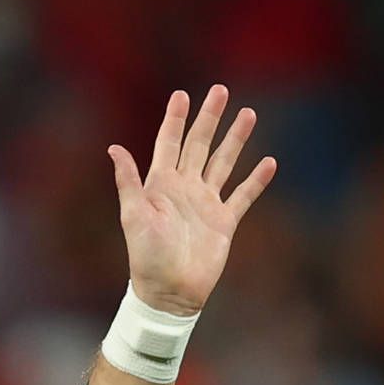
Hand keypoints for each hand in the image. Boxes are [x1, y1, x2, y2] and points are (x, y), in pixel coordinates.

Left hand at [110, 85, 275, 314]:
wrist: (169, 293)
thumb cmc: (146, 257)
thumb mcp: (134, 217)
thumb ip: (128, 182)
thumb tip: (114, 148)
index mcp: (161, 185)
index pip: (168, 143)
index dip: (175, 119)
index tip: (181, 95)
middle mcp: (185, 189)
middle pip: (200, 145)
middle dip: (210, 118)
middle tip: (221, 91)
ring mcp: (206, 204)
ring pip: (224, 162)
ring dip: (236, 139)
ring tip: (249, 114)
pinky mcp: (224, 222)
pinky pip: (243, 196)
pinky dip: (256, 180)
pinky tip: (269, 162)